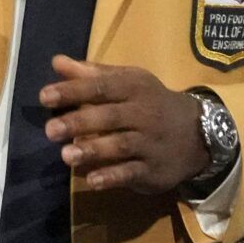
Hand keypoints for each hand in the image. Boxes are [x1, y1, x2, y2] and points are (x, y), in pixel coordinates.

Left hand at [38, 55, 209, 194]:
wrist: (199, 134)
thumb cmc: (151, 103)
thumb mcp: (128, 82)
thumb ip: (92, 75)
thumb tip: (56, 62)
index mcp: (134, 88)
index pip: (102, 87)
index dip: (73, 91)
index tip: (44, 96)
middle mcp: (144, 113)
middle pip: (109, 116)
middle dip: (79, 122)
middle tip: (49, 130)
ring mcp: (150, 143)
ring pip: (121, 146)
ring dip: (93, 150)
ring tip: (65, 156)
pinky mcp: (154, 170)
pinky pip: (133, 173)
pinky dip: (113, 177)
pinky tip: (92, 180)